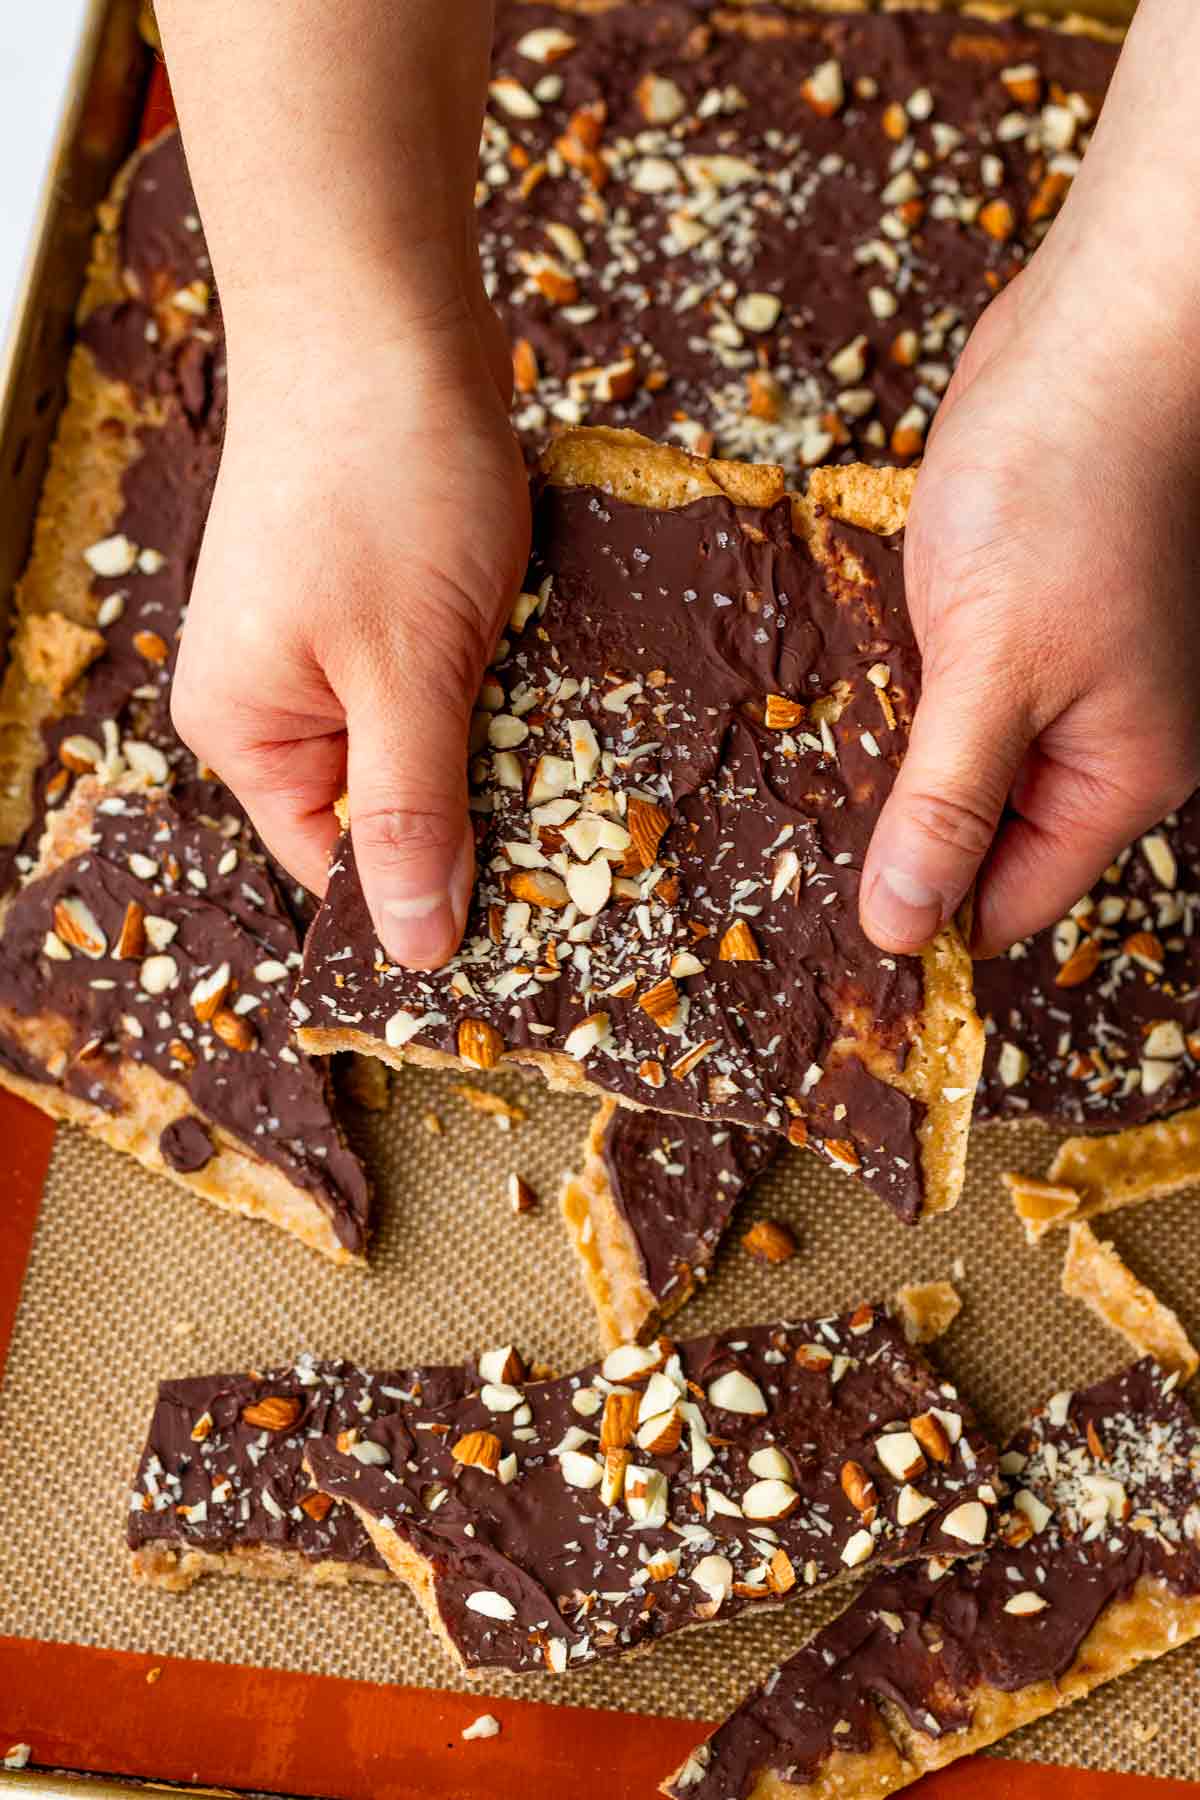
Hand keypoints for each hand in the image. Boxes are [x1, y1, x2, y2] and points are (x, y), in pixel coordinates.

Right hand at [172, 303, 529, 966]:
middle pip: (391, 813)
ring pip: (437, 746)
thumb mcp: (404, 670)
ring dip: (507, 744)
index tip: (534, 930)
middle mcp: (282, 700)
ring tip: (581, 744)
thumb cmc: (380, 482)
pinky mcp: (392, 602)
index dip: (428, 902)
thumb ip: (411, 812)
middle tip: (586, 837)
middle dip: (481, 818)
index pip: (338, 869)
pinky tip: (562, 677)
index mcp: (248, 732)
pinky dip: (508, 684)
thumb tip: (415, 949)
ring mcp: (336, 645)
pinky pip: (455, 681)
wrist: (392, 310)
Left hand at [860, 77, 1199, 958]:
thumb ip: (945, 805)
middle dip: (893, 837)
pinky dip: (891, 696)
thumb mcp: (996, 669)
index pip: (1011, 901)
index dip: (922, 917)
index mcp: (1121, 774)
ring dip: (882, 764)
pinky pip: (942, 692)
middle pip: (981, 839)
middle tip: (782, 842)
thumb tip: (904, 929)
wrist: (1090, 335)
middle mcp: (1097, 739)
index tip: (815, 921)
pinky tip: (830, 691)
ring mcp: (1057, 677)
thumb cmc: (1066, 491)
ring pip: (953, 762)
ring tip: (789, 773)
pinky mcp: (1010, 618)